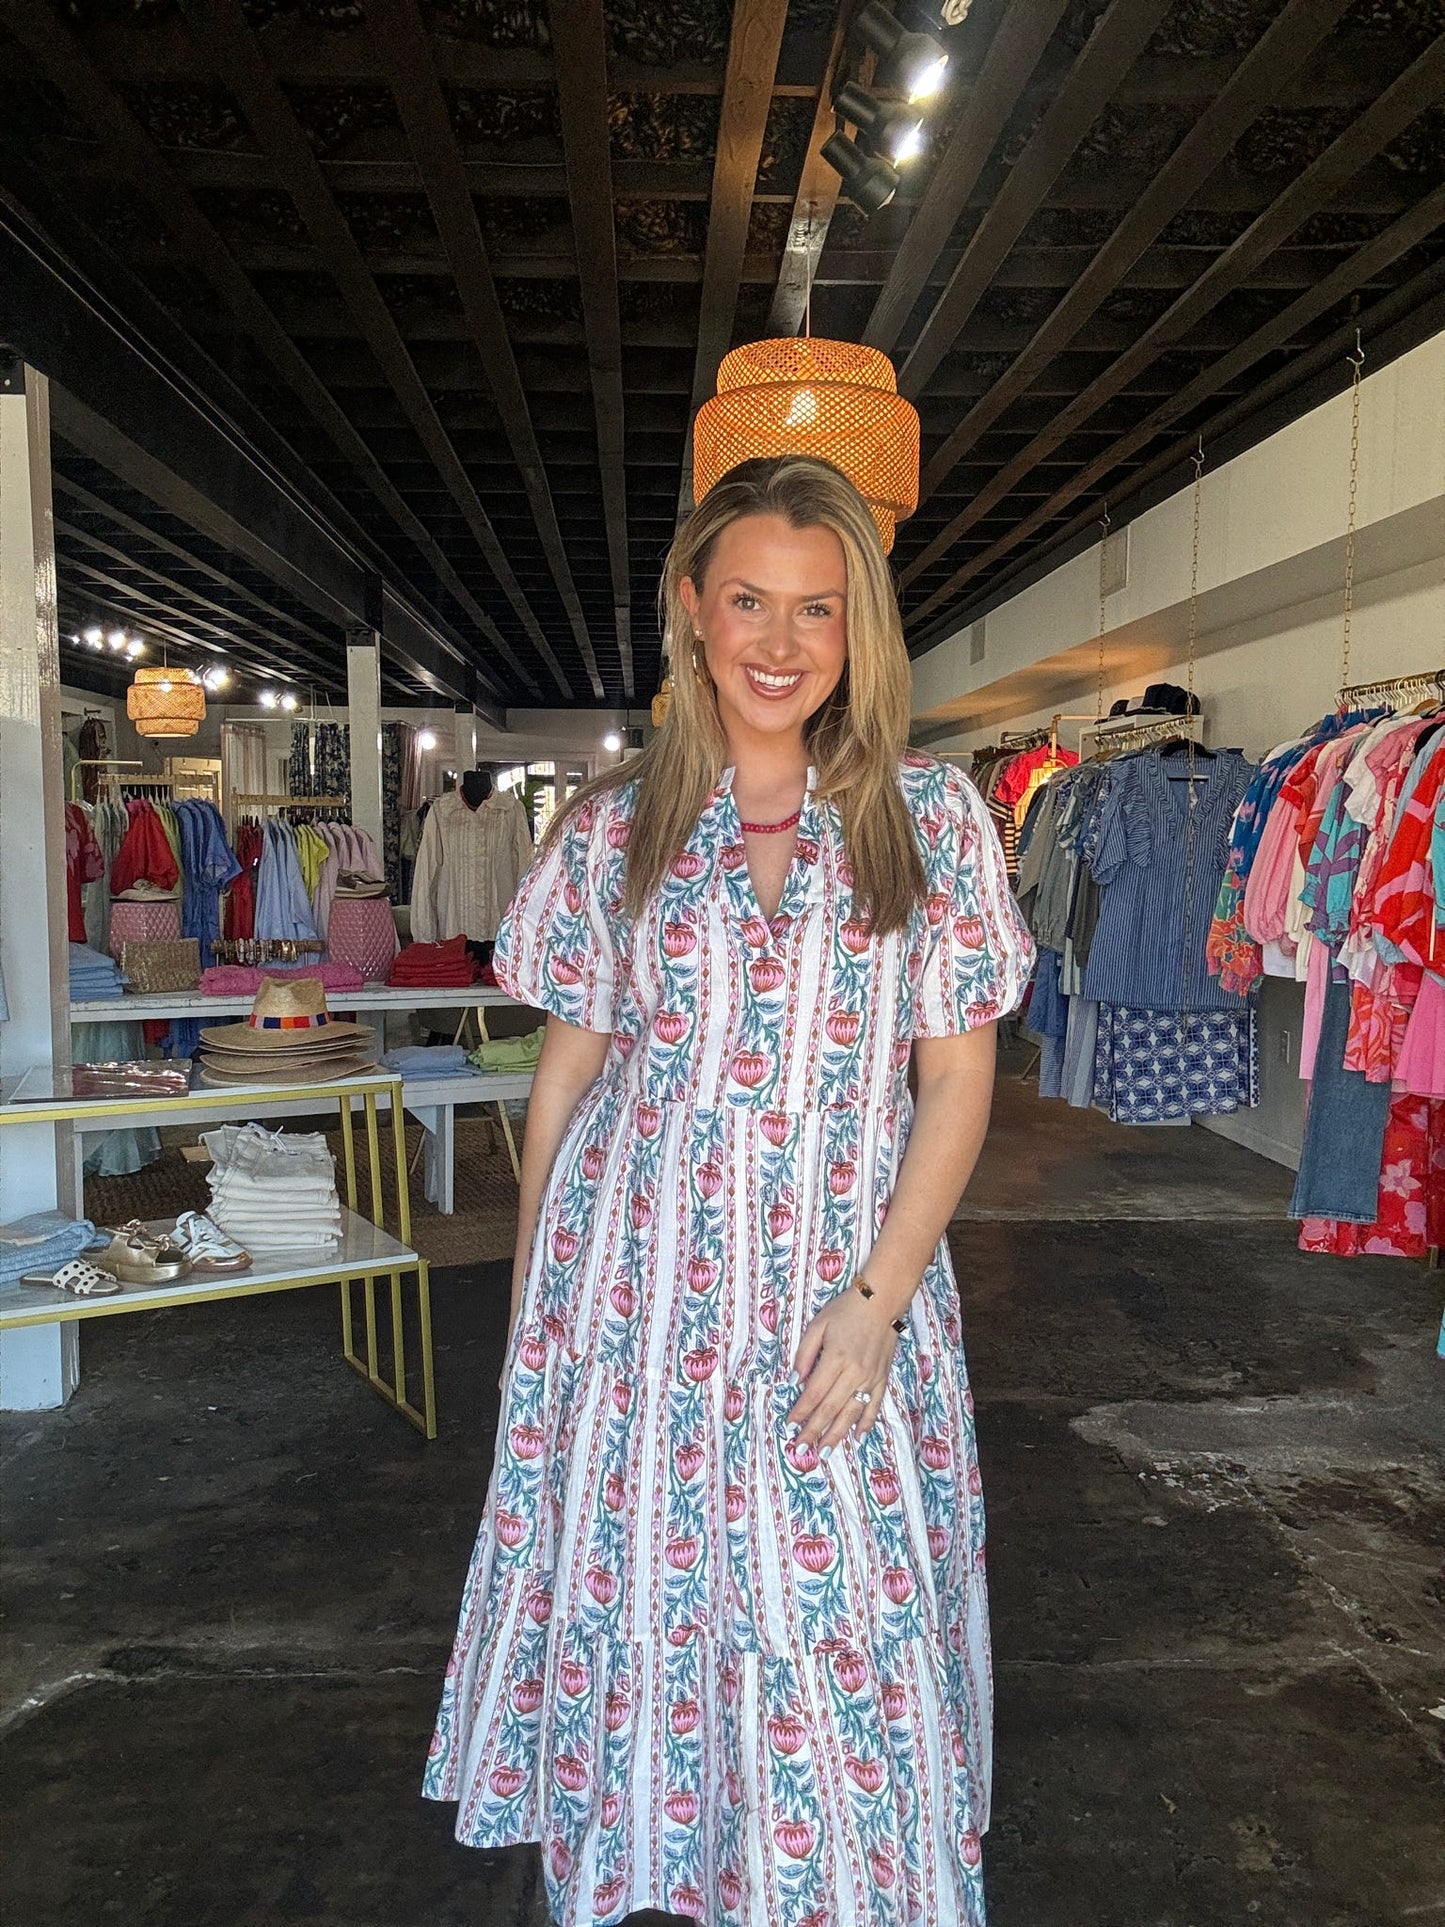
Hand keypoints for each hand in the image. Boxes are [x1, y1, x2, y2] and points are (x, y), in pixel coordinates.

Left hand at [786, 1289, 897, 1453]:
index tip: (789, 1425)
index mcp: (836, 1359)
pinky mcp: (882, 1379)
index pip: (814, 1393)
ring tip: (824, 1453)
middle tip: (801, 1451)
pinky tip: (858, 1437)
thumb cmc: (846, 1310)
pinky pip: (875, 1406)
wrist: (881, 1302)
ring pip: (851, 1413)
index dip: (801, 1411)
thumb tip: (793, 1381)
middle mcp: (854, 1373)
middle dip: (814, 1431)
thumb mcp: (818, 1325)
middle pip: (830, 1408)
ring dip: (837, 1435)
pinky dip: (866, 1423)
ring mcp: (870, 1378)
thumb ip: (804, 1354)